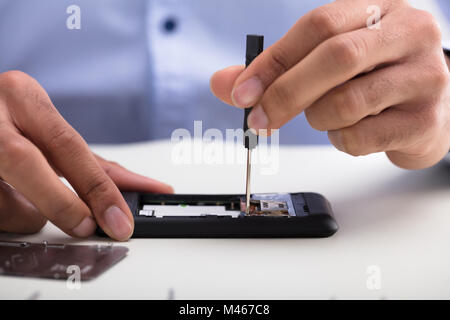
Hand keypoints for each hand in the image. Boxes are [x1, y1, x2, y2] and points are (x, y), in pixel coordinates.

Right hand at [0, 71, 172, 239]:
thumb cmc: (9, 120)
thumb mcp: (46, 127)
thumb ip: (86, 161)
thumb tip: (130, 189)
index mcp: (22, 96)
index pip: (66, 143)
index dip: (98, 186)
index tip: (120, 218)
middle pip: (24, 162)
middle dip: (63, 205)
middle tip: (87, 227)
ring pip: (1, 199)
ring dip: (28, 214)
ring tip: (32, 202)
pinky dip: (10, 214)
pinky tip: (9, 196)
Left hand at [211, 0, 449, 168]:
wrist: (426, 111)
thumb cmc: (371, 80)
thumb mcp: (326, 62)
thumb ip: (277, 71)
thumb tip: (225, 84)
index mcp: (379, 9)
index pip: (318, 24)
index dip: (274, 60)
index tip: (242, 92)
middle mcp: (409, 34)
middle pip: (337, 56)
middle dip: (286, 93)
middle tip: (258, 119)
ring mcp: (425, 77)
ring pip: (346, 102)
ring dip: (319, 118)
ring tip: (328, 116)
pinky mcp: (425, 121)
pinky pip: (360, 138)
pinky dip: (340, 141)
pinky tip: (353, 131)